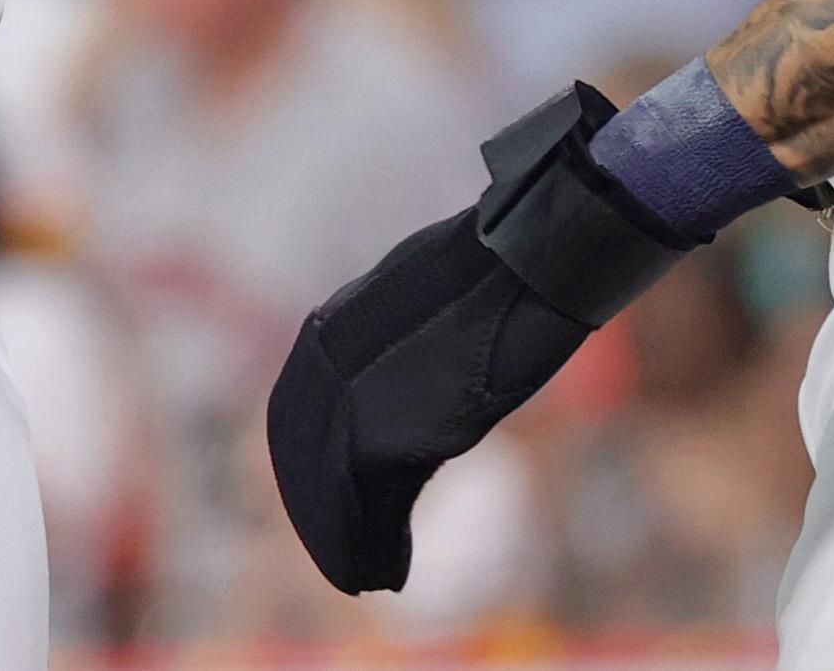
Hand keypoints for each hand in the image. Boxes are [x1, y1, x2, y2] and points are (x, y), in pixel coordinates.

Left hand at [271, 85, 689, 592]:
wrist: (535, 258)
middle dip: (319, 510)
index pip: (298, 406)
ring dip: (340, 541)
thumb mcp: (434, 300)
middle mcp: (328, 358)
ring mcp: (352, 395)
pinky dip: (370, 548)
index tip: (331, 500)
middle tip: (345, 554)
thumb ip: (402, 340)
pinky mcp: (385, 433)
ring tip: (364, 575)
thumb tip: (409, 378)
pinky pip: (363, 509)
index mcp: (334, 323)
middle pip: (301, 453)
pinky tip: (385, 573)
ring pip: (326, 490)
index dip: (310, 462)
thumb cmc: (505, 268)